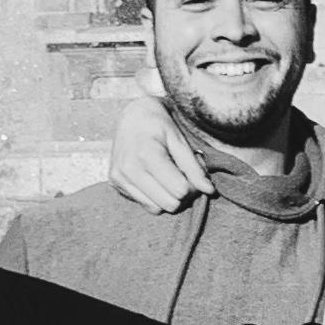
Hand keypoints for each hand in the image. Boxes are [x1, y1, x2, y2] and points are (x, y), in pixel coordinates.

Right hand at [108, 96, 211, 213]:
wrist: (132, 116)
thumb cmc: (159, 125)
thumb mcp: (179, 140)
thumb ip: (193, 167)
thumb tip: (209, 190)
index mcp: (147, 154)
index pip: (180, 190)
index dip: (193, 186)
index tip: (193, 173)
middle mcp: (129, 168)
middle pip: (169, 204)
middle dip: (182, 195)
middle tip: (184, 178)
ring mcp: (120, 177)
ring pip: (156, 209)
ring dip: (168, 198)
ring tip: (170, 178)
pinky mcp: (115, 183)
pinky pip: (144, 204)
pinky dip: (155, 197)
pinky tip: (156, 179)